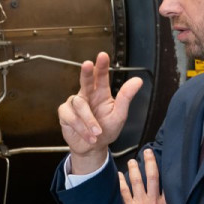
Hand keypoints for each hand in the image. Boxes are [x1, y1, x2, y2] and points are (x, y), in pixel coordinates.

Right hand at [58, 52, 143, 174]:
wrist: (93, 148)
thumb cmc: (106, 130)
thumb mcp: (119, 115)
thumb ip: (126, 97)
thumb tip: (137, 80)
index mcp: (101, 93)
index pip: (101, 76)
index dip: (102, 66)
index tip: (103, 56)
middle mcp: (87, 95)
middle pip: (85, 80)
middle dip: (87, 73)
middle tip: (87, 65)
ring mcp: (75, 104)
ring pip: (79, 104)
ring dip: (89, 120)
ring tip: (97, 132)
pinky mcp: (65, 114)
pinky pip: (71, 117)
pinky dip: (81, 128)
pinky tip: (88, 135)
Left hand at [120, 149, 170, 203]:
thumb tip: (172, 202)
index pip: (166, 183)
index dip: (165, 170)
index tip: (164, 160)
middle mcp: (155, 201)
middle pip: (153, 177)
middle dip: (150, 162)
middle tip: (147, 152)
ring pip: (138, 181)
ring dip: (134, 169)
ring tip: (132, 161)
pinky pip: (125, 192)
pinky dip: (122, 182)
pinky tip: (119, 175)